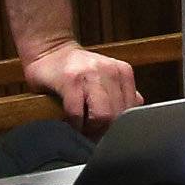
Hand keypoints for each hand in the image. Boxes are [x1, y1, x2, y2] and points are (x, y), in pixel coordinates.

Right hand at [24, 42, 142, 134]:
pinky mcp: (70, 80)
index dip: (120, 126)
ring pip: (103, 115)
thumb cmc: (77, 70)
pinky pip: (77, 112)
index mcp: (123, 72)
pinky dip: (75, 123)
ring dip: (91, 128)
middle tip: (94, 134)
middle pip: (118, 114)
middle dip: (105, 130)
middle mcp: (110, 71)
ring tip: (84, 128)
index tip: (108, 132)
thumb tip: (134, 117)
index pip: (132, 109)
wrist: (50, 50)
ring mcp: (90, 74)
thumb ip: (121, 94)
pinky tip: (71, 123)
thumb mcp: (106, 78)